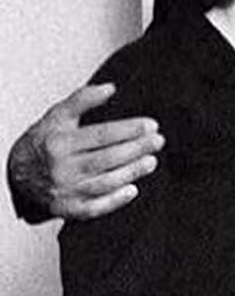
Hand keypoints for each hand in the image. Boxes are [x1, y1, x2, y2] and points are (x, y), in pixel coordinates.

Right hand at [7, 83, 162, 221]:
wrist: (15, 174)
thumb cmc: (44, 141)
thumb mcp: (57, 117)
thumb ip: (82, 99)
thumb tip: (110, 87)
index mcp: (58, 143)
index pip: (100, 135)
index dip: (128, 130)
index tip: (152, 125)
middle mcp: (60, 168)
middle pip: (106, 159)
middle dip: (136, 149)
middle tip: (159, 141)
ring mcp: (64, 190)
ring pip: (103, 183)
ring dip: (131, 172)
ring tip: (151, 161)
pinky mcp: (66, 209)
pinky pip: (93, 208)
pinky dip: (114, 201)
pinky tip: (132, 189)